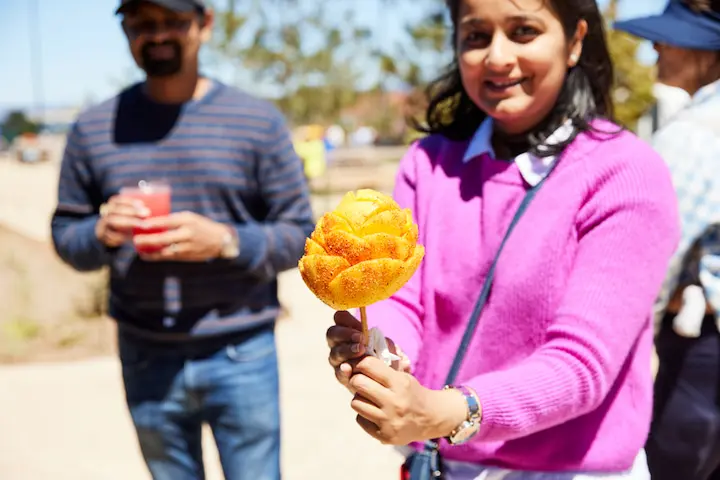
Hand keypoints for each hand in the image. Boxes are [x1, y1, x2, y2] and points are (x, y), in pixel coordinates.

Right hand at [96, 196, 149, 246]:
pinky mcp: (102, 237)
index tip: (142, 204)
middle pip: (115, 210)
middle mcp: (105, 214)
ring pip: (112, 221)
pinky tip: (127, 238)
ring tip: (143, 225)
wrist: (109, 239)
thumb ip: (143, 214)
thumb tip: (165, 210)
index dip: (129, 201)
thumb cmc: (128, 226)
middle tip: (147, 214)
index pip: (117, 200)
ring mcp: (102, 225)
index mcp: (112, 207)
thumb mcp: (133, 218)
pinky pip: (108, 236)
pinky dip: (118, 237)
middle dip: (131, 211)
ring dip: (128, 222)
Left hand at [133, 211, 230, 261]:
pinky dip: (157, 257)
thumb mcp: (190, 217)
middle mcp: (187, 233)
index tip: (140, 224)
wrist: (220, 240)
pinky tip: (147, 255)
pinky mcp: (186, 256)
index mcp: (187, 220)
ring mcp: (187, 246)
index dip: (152, 223)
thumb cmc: (202, 226)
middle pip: (164, 238)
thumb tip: (154, 221)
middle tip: (135, 240)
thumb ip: (174, 220)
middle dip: (148, 240)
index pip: (166, 221)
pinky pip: (168, 257)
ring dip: (150, 250)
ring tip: (139, 248)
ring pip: (165, 250)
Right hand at [327, 311, 410, 392]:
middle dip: (344, 334)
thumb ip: (385, 343)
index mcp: (349, 331)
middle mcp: (340, 344)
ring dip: (346, 350)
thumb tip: (386, 342)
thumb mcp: (388, 347)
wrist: (388, 382)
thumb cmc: (386, 358)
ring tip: (360, 351)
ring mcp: (339, 361)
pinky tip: (347, 368)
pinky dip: (343, 370)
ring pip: (335, 353)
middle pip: (332, 334)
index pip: (340, 318)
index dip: (345, 319)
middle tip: (360, 337)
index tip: (359, 324)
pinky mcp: (342, 377)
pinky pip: (339, 372)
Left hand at [349, 356, 469, 445]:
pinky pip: (360, 419)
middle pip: (358, 383)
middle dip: (357, 380)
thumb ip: (380, 370)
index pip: (368, 365)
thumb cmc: (411, 392)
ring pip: (356, 402)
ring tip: (370, 399)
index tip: (360, 366)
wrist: (430, 418)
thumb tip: (350, 364)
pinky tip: (376, 413)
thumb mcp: (402, 376)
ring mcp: (389, 421)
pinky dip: (365, 415)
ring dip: (360, 399)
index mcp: (400, 383)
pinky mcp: (384, 435)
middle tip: (361, 382)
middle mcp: (394, 402)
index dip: (360, 363)